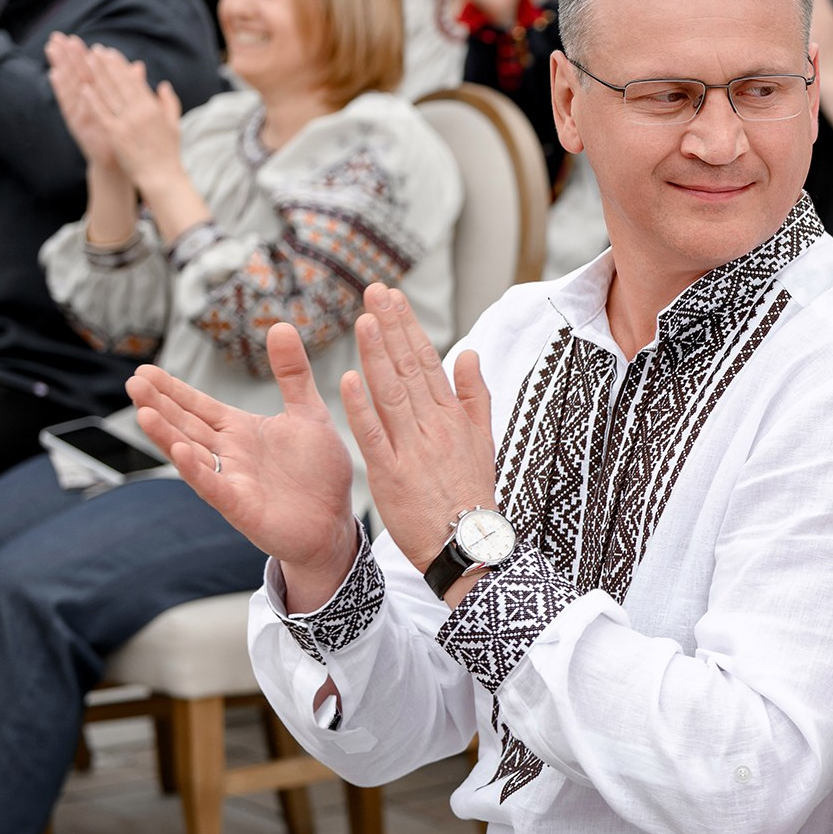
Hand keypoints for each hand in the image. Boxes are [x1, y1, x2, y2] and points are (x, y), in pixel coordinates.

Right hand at [45, 33, 119, 171]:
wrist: (121, 165)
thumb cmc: (124, 137)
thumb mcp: (130, 109)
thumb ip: (132, 86)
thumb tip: (138, 65)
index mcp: (101, 98)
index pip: (91, 72)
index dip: (82, 55)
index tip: (73, 37)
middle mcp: (88, 104)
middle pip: (77, 74)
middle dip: (67, 55)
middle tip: (57, 36)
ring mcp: (82, 112)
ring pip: (70, 85)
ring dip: (60, 65)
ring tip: (52, 48)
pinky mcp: (78, 124)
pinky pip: (69, 104)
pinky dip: (62, 89)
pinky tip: (54, 73)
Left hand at [80, 44, 182, 187]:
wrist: (162, 177)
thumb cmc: (168, 153)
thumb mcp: (174, 125)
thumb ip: (169, 103)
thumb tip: (163, 84)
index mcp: (153, 109)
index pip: (134, 81)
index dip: (120, 66)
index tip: (110, 53)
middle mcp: (140, 113)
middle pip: (120, 83)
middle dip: (106, 64)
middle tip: (95, 49)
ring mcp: (127, 123)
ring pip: (109, 94)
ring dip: (97, 75)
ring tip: (86, 60)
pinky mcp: (115, 134)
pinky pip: (102, 113)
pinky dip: (93, 99)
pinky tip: (84, 86)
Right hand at [127, 326, 359, 601]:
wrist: (335, 522)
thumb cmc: (319, 472)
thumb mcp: (308, 414)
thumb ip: (293, 374)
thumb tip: (280, 324)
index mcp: (241, 431)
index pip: (200, 406)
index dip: (174, 390)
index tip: (144, 370)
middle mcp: (229, 454)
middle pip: (187, 425)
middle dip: (161, 405)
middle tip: (133, 382)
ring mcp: (231, 480)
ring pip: (191, 453)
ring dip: (167, 435)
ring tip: (143, 412)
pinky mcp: (241, 506)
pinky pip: (214, 486)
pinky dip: (196, 469)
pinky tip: (179, 451)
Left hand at [339, 282, 498, 585]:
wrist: (466, 542)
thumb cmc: (471, 492)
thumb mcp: (483, 440)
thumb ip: (475, 395)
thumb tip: (468, 353)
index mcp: (453, 416)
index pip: (428, 361)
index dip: (408, 327)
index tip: (392, 297)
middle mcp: (434, 425)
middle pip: (409, 368)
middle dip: (392, 327)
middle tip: (375, 291)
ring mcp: (413, 448)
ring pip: (392, 393)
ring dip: (377, 355)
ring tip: (363, 320)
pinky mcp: (392, 473)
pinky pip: (375, 435)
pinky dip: (362, 407)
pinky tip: (349, 380)